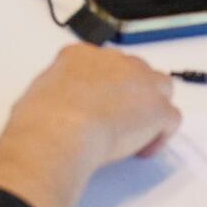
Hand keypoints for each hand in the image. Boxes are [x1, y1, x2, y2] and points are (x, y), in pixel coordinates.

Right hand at [0, 44, 178, 206]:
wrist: (59, 130)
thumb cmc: (40, 117)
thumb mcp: (36, 96)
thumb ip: (53, 95)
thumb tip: (51, 110)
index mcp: (80, 55)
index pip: (101, 64)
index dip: (102, 87)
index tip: (97, 106)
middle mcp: (114, 61)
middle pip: (134, 71)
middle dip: (130, 93)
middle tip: (117, 121)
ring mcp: (140, 82)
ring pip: (160, 88)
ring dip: (151, 108)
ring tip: (137, 133)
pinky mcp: (158, 108)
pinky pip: (170, 119)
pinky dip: (160, 136)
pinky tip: (143, 150)